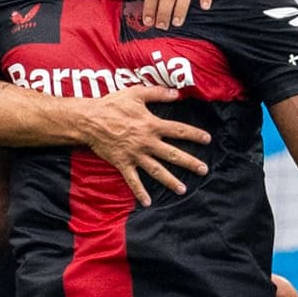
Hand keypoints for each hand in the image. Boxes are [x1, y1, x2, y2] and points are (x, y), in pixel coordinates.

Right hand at [82, 85, 210, 205]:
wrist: (89, 120)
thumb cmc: (112, 104)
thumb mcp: (136, 93)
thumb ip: (157, 93)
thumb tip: (176, 94)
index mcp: (151, 124)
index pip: (178, 130)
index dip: (194, 134)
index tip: (207, 139)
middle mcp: (146, 142)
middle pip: (172, 154)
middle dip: (189, 162)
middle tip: (203, 170)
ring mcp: (135, 154)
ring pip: (156, 170)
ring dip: (170, 180)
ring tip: (183, 189)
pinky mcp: (123, 163)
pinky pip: (133, 180)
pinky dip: (140, 192)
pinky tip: (148, 202)